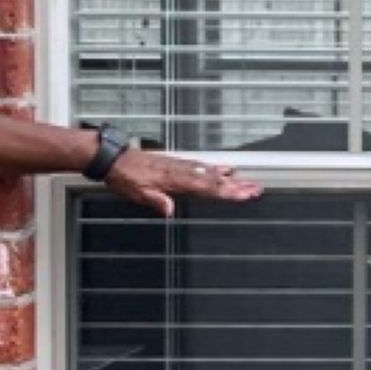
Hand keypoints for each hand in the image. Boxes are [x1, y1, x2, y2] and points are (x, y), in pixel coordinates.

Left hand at [104, 143, 261, 214]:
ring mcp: (181, 166)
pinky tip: (223, 169)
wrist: (113, 158)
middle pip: (214, 179)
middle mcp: (181, 171)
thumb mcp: (136, 192)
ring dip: (230, 177)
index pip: (206, 187)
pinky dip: (215, 168)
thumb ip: (155, 200)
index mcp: (174, 180)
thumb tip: (169, 210)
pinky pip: (201, 166)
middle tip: (256, 189)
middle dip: (236, 185)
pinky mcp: (177, 164)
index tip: (245, 194)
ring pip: (210, 172)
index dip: (227, 192)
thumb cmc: (124, 176)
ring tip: (247, 181)